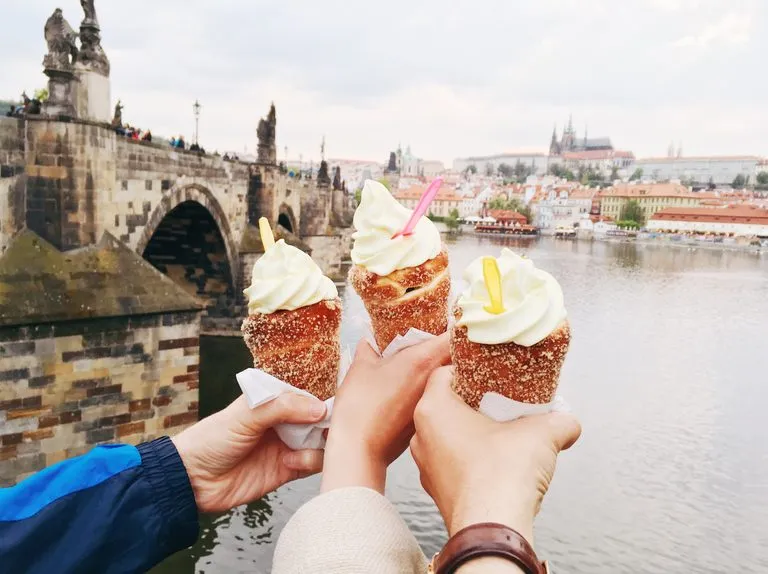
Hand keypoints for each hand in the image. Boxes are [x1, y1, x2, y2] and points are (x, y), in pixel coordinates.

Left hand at [172, 394, 326, 512]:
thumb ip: (282, 407)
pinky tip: (290, 461)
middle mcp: (285, 422)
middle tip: (326, 429)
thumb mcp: (246, 414)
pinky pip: (312, 465)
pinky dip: (310, 462)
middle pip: (320, 420)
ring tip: (302, 448)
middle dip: (327, 424)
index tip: (336, 406)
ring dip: (319, 445)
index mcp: (275, 401)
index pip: (308, 396)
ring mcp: (287, 445)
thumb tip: (319, 409)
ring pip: (321, 442)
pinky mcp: (288, 470)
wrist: (192, 479)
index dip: (323, 400)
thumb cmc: (212, 438)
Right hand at [321, 334, 450, 493]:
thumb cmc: (361, 405)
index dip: (456, 327)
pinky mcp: (425, 418)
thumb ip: (368, 350)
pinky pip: (435, 396)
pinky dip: (429, 389)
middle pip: (454, 358)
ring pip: (446, 379)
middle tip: (435, 339)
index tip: (451, 320)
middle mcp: (434, 381)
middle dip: (449, 348)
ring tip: (421, 363)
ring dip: (440, 370)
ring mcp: (432, 401)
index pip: (453, 337)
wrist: (359, 447)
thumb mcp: (361, 367)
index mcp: (423, 361)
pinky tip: (411, 388)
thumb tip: (369, 342)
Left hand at [411, 367, 580, 545]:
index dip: (469, 369)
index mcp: (433, 409)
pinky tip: (497, 463)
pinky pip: (452, 463)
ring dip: (473, 432)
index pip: (444, 373)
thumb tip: (568, 421)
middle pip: (446, 405)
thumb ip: (558, 420)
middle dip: (475, 403)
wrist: (493, 529)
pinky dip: (471, 458)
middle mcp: (421, 436)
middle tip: (502, 401)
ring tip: (503, 434)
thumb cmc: (503, 475)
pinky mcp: (437, 490)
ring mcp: (426, 466)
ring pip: (448, 436)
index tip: (491, 373)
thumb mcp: (541, 434)